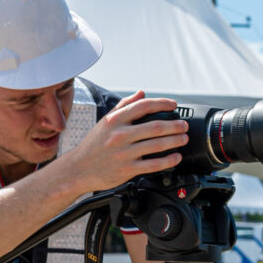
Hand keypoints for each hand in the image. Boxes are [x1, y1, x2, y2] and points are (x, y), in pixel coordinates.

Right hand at [63, 91, 188, 192]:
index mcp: (115, 120)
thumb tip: (141, 93)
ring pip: (157, 145)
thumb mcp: (105, 122)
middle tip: (184, 125)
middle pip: (155, 127)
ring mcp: (124, 153)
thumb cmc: (92, 146)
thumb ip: (123, 106)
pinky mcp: (127, 169)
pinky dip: (168, 160)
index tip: (174, 105)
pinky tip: (176, 157)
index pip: (143, 106)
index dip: (162, 104)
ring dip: (175, 141)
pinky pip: (153, 164)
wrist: (78, 170)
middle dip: (175, 125)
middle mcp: (120, 135)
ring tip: (183, 139)